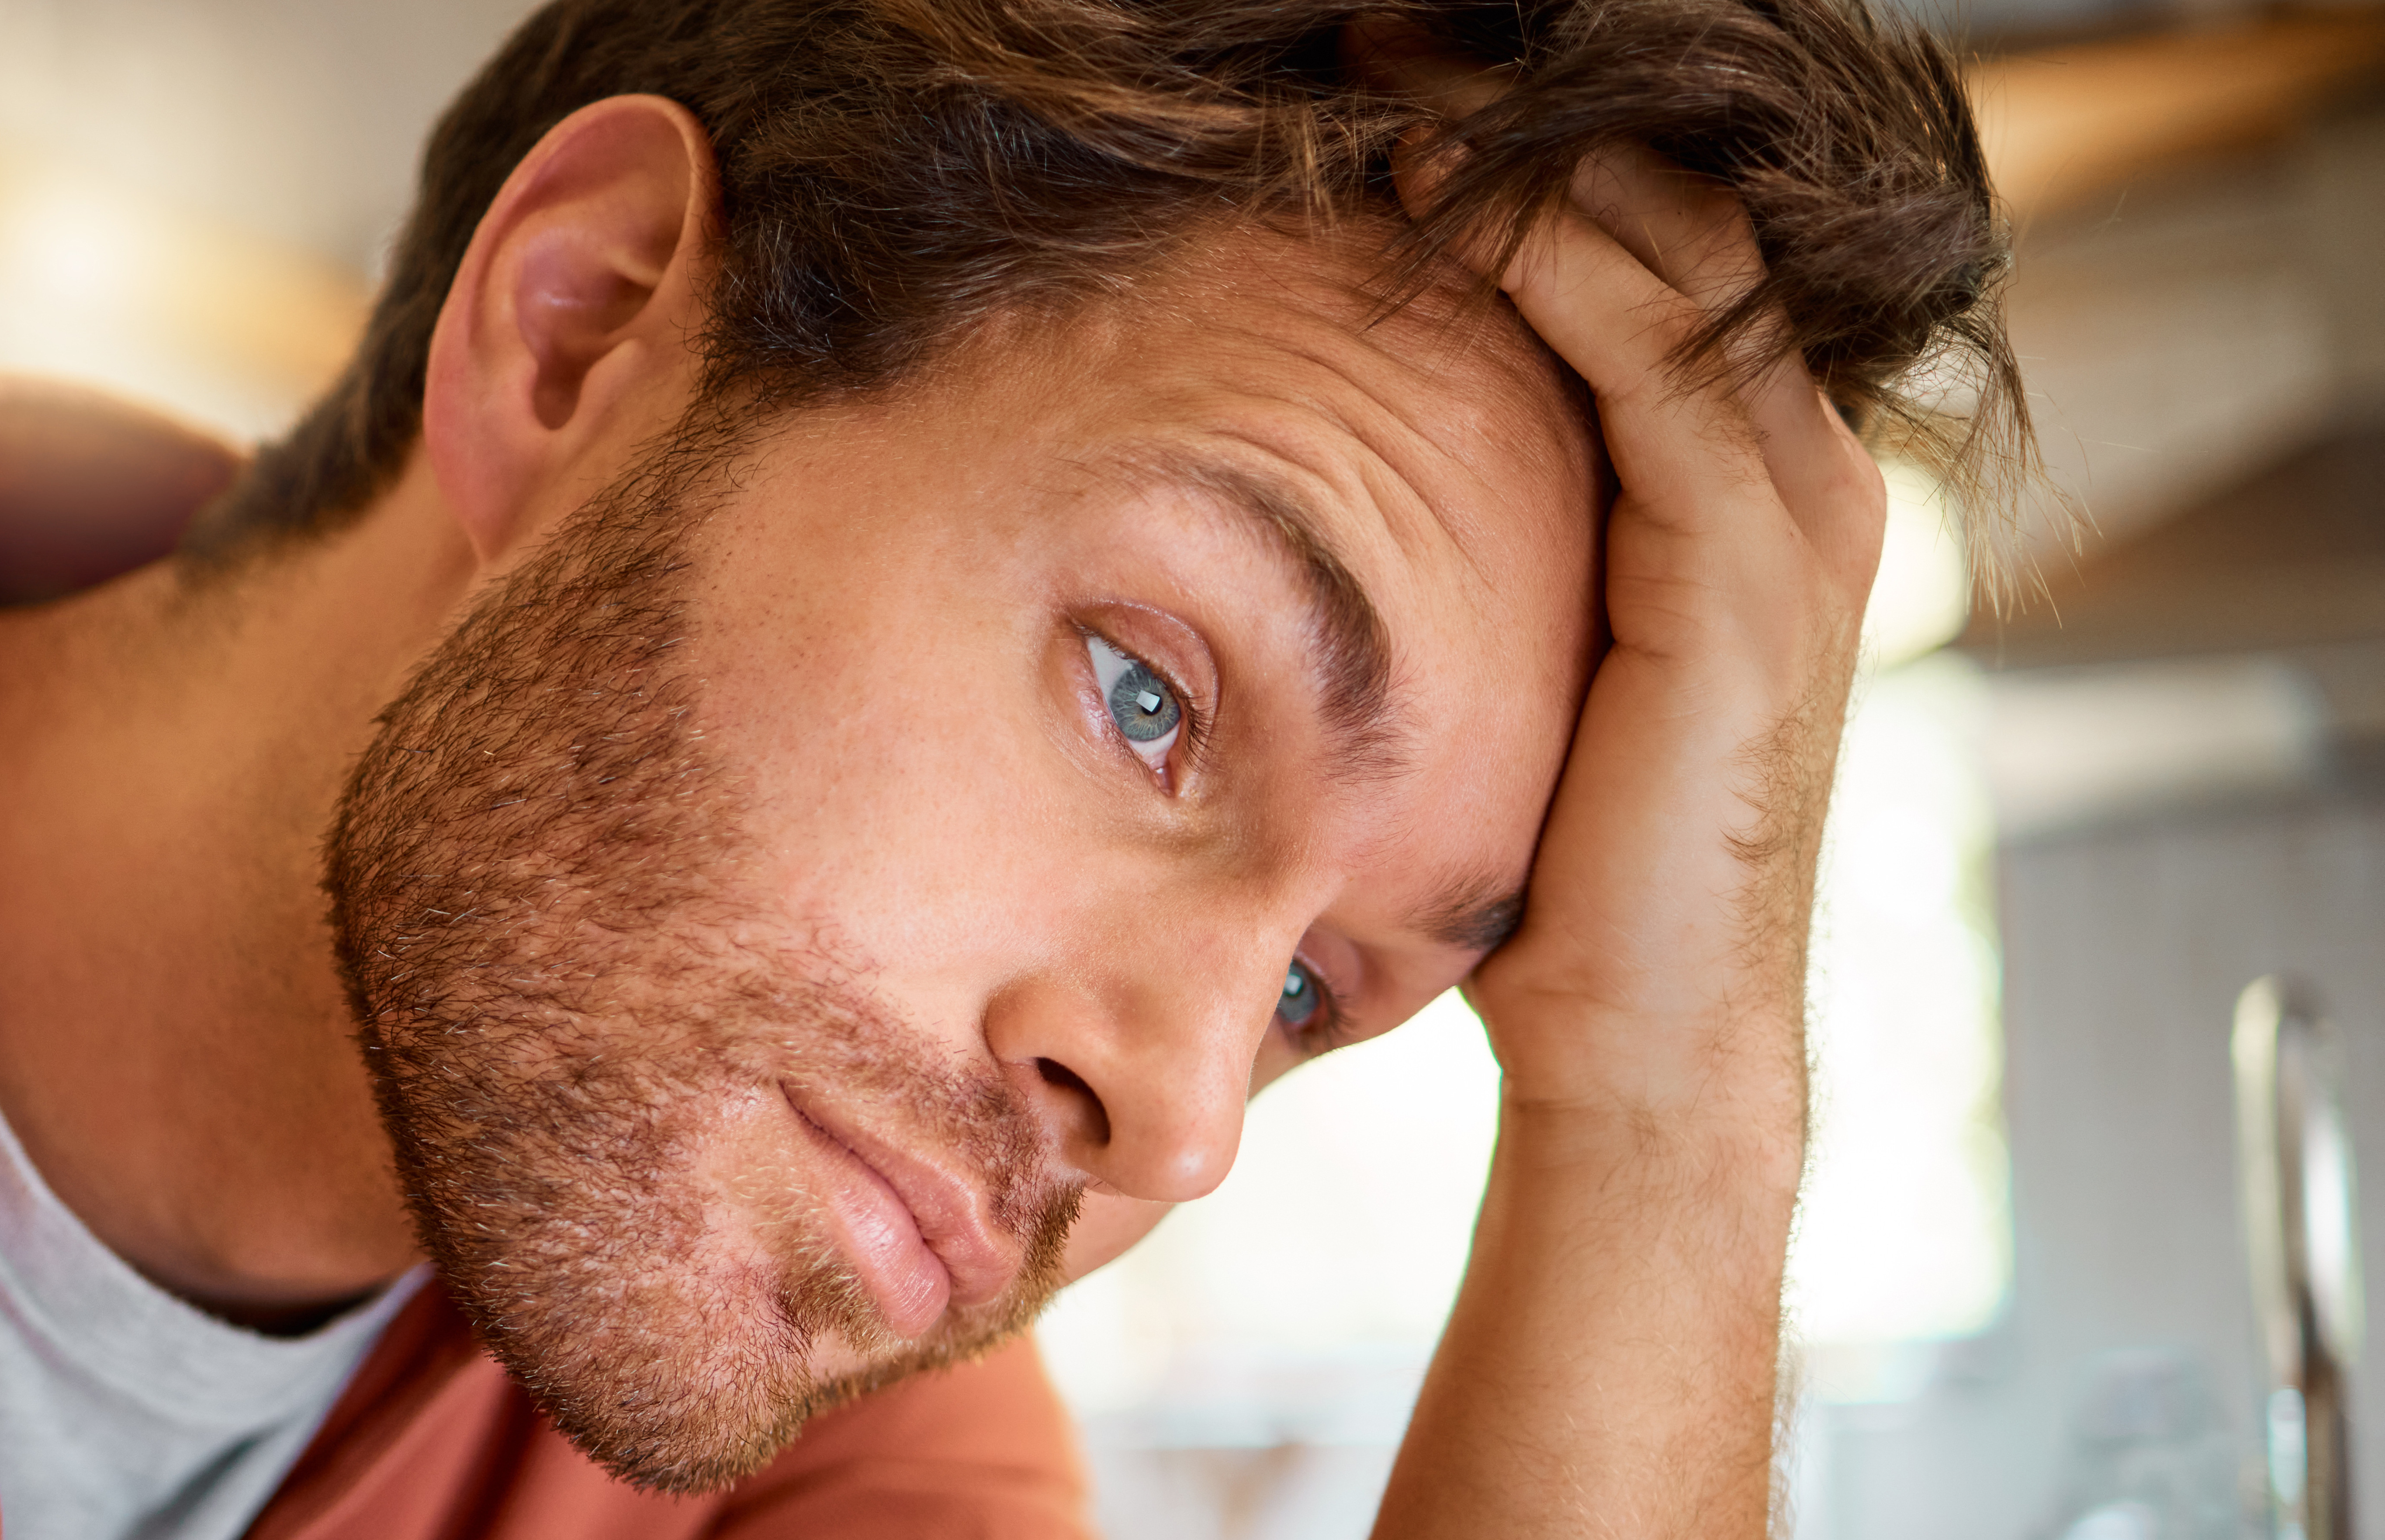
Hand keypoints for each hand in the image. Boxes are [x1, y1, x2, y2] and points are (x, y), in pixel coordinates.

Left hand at [1374, 129, 1889, 1539]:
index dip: (1531, 156)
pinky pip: (1659, 359)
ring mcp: (1794, 512)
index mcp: (1750, 479)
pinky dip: (1555, 264)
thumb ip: (1510, 530)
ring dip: (1530, 161)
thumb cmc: (1563, 857)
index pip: (1661, 244)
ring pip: (1678, 254)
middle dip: (1530, 124)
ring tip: (1390, 98)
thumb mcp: (1532, 645)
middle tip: (1378, 59)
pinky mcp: (1749, 568)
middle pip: (1679, 214)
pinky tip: (1444, 207)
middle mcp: (1799, 471)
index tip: (1385, 101)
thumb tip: (1380, 436)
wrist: (1640, 1033)